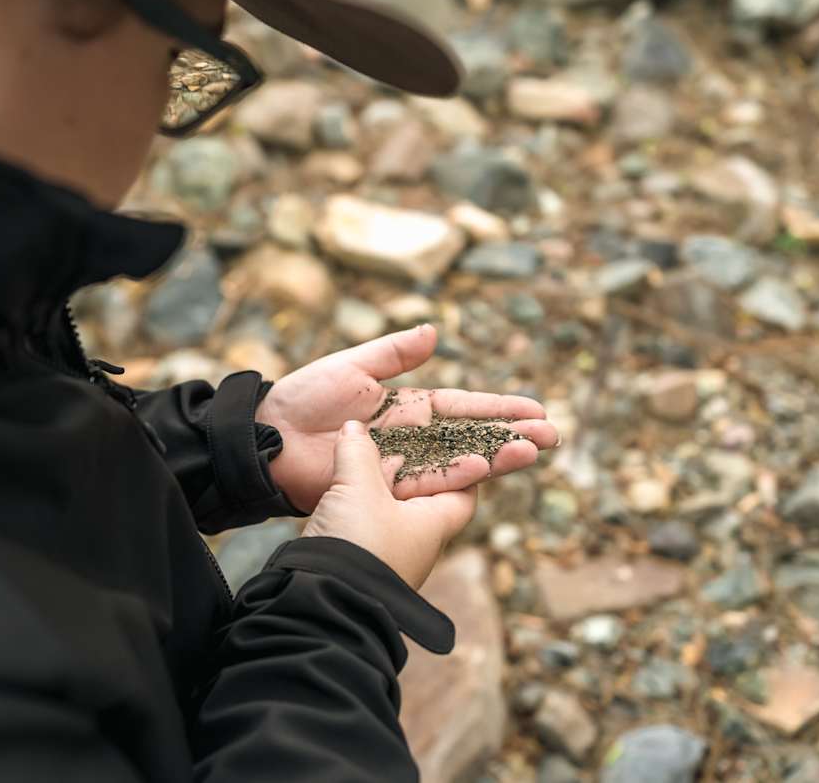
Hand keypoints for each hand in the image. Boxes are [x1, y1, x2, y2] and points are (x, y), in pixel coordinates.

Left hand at [256, 325, 558, 513]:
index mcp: (406, 406)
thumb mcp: (352, 366)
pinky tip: (485, 470)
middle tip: (552, 438)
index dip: (498, 408)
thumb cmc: (304, 397)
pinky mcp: (384, 487)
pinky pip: (425, 483)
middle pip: (471, 437)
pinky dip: (455, 477)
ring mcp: (400, 464)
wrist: (266, 438)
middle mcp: (411, 438)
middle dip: (511, 437)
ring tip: (533, 454)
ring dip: (495, 458)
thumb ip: (393, 353)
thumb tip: (435, 331)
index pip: (463, 407)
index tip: (535, 410)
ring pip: (457, 462)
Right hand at [302, 421, 475, 589]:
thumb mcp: (358, 488)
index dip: (467, 466)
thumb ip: (357, 453)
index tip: (461, 444)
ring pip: (393, 507)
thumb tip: (353, 427)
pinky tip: (347, 484)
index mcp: (434, 525)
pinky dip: (362, 499)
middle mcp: (417, 541)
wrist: (320, 601)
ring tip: (374, 454)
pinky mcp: (359, 557)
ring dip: (384, 482)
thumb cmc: (357, 543)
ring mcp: (389, 552)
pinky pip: (367, 519)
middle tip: (409, 438)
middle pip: (427, 495)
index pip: (467, 492)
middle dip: (418, 466)